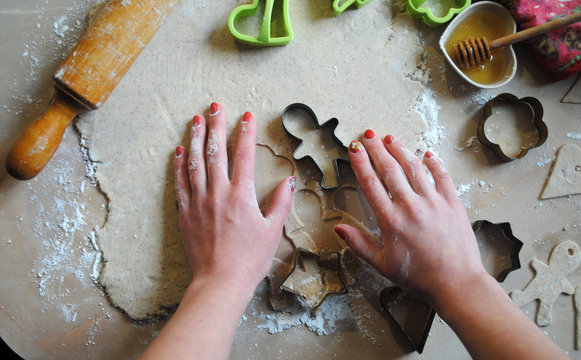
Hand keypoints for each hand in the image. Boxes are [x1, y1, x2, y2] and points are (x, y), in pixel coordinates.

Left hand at [173, 102, 294, 290]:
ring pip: (194, 162)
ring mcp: (198, 201)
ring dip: (194, 138)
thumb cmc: (249, 260)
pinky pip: (180, 182)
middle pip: (215, 151)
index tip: (246, 116)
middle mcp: (218, 193)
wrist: (219, 282)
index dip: (245, 133)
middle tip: (214, 106)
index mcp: (242, 196)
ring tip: (195, 120)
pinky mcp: (185, 212)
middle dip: (215, 125)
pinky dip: (179, 164)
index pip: (243, 155)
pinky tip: (179, 151)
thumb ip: (280, 203)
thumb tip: (288, 181)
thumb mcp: (272, 231)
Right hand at [334, 130, 486, 306]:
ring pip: (414, 167)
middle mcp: (411, 206)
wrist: (456, 284)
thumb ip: (359, 244)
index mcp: (391, 221)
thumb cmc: (419, 277)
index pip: (370, 183)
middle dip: (377, 149)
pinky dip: (434, 162)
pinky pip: (442, 176)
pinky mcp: (453, 203)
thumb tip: (339, 228)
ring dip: (400, 150)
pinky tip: (427, 153)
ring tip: (390, 138)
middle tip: (368, 134)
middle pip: (390, 169)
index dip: (360, 162)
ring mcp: (433, 202)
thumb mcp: (382, 264)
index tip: (354, 148)